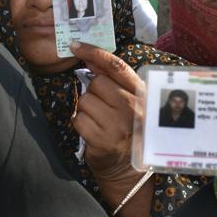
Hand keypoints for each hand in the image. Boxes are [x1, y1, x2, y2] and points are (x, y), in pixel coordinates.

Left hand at [70, 41, 139, 179]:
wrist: (128, 171)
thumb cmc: (127, 131)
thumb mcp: (129, 102)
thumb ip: (113, 80)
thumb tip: (89, 57)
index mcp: (141, 94)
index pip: (116, 66)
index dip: (94, 52)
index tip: (75, 45)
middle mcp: (133, 107)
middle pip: (97, 83)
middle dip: (94, 92)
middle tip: (103, 107)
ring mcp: (118, 124)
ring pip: (85, 101)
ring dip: (86, 110)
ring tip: (99, 122)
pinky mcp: (103, 140)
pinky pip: (78, 119)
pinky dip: (81, 125)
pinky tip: (93, 133)